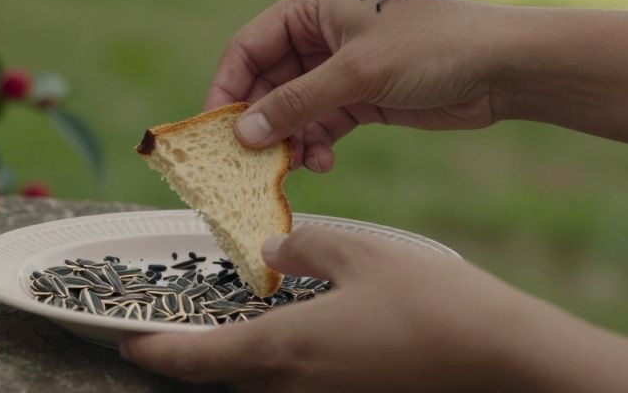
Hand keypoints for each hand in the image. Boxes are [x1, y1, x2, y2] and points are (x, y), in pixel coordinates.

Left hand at [120, 227, 627, 392]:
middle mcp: (298, 387)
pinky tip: (290, 333)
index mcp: (286, 350)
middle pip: (223, 379)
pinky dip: (276, 364)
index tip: (124, 341)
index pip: (197, 359)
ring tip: (224, 327)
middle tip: (168, 329)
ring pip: (259, 386)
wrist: (504, 359)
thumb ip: (304, 248)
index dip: (154, 351)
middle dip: (191, 357)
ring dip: (235, 362)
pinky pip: (296, 387)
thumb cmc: (433, 305)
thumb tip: (272, 252)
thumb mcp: (360, 253)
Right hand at [206, 0, 507, 171]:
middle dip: (260, 122)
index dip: (228, 89)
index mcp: (309, 5)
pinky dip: (314, 145)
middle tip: (250, 162)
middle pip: (266, 82)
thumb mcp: (356, 75)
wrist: (502, 67)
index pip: (247, 48)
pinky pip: (318, 124)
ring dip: (289, 139)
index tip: (216, 131)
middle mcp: (317, 33)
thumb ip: (296, 104)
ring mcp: (338, 67)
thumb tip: (243, 134)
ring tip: (295, 166)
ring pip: (291, 109)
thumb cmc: (430, 49)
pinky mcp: (359, 96)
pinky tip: (321, 163)